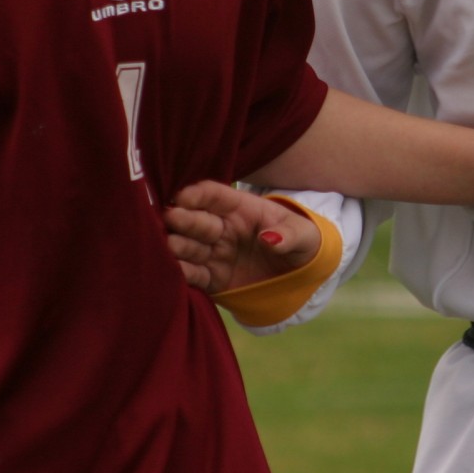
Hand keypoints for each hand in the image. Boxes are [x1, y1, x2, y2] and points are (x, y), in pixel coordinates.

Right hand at [164, 180, 322, 292]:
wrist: (300, 276)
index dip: (198, 194)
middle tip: (169, 218)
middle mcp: (222, 228)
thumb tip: (270, 238)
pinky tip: (175, 270)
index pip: (215, 195)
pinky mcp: (213, 278)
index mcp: (241, 208)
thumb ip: (289, 235)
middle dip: (182, 218)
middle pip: (197, 220)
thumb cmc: (301, 243)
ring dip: (177, 245)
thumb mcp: (305, 236)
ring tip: (168, 244)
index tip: (183, 197)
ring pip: (190, 246)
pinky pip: (195, 275)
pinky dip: (183, 273)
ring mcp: (215, 253)